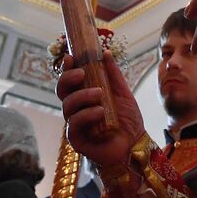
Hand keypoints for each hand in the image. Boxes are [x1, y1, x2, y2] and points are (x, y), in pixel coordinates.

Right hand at [57, 51, 144, 169]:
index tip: (70, 57)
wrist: (135, 144)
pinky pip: (74, 124)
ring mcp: (75, 123)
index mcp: (85, 96)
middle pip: (61, 90)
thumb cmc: (128, 120)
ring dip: (82, 96)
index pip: (70, 80)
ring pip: (67, 105)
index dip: (67, 68)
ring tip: (99, 94)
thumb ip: (113, 75)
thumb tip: (106, 53)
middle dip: (68, 79)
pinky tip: (99, 112)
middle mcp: (77, 109)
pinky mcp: (76, 139)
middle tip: (81, 73)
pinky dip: (86, 115)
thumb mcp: (123, 93)